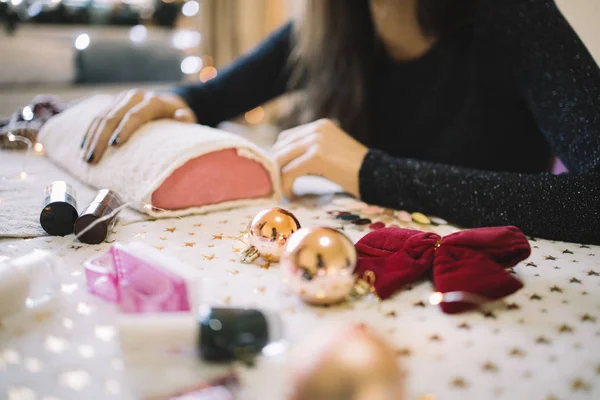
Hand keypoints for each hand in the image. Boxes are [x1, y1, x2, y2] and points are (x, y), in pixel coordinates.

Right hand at [81, 89, 195, 163]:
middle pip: (113, 117)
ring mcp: (121, 100)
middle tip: (93, 159)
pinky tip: (83, 147)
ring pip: (101, 117)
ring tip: (86, 159)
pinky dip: (89, 133)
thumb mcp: (187, 118)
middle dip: (101, 139)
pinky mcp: (113, 104)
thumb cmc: (180, 116)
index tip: (115, 145)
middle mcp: (134, 97)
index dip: (124, 129)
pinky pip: (97, 117)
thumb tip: (181, 116)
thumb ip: (186, 118)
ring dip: (91, 139)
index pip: (135, 115)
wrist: (171, 101)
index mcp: (152, 101)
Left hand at [272, 119, 368, 198]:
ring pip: (282, 158)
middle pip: (281, 147)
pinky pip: (290, 171)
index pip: (287, 138)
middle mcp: (316, 129)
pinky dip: (287, 185)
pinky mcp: (317, 155)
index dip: (279, 157)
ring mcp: (316, 140)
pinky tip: (292, 195)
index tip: (279, 174)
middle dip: (275, 167)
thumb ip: (312, 152)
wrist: (377, 175)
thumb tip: (286, 165)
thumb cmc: (358, 171)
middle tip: (275, 186)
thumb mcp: (332, 153)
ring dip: (279, 177)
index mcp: (320, 126)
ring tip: (282, 191)